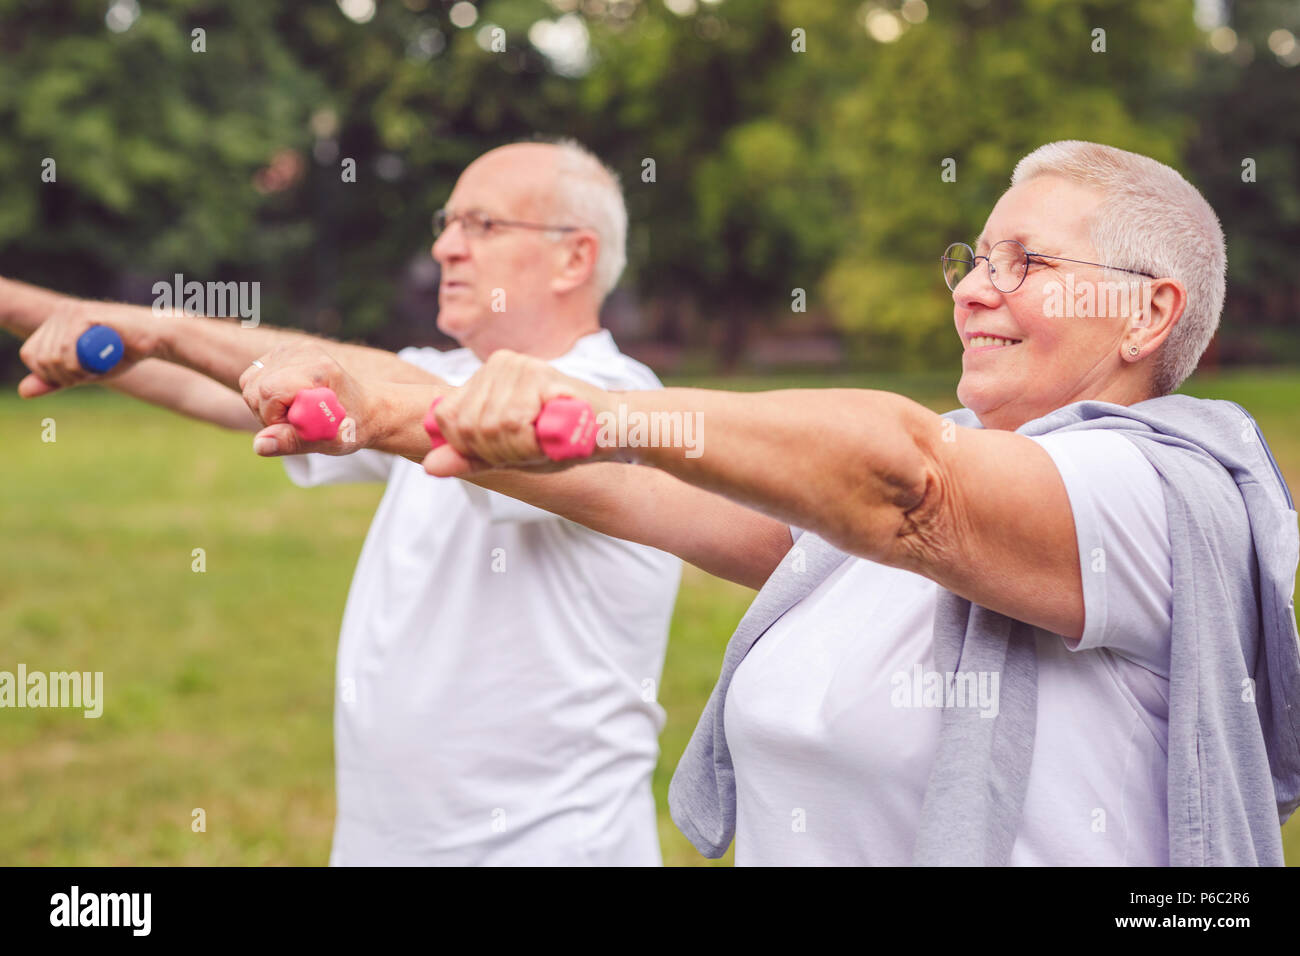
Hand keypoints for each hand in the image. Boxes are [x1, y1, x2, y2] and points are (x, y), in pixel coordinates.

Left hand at [17, 301, 156, 397]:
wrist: (157, 339)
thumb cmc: (125, 353)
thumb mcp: (85, 372)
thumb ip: (55, 380)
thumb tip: (23, 392)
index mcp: (56, 322)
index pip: (30, 354)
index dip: (50, 374)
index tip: (78, 376)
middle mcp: (60, 312)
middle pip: (39, 358)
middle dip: (64, 375)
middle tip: (92, 373)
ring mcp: (71, 312)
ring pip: (52, 357)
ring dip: (76, 372)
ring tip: (98, 367)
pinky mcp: (84, 316)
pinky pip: (67, 351)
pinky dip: (81, 366)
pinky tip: (99, 363)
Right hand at [238, 343, 374, 455]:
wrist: (367, 407)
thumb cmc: (352, 426)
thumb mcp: (330, 441)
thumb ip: (292, 442)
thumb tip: (259, 445)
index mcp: (318, 370)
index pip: (268, 392)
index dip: (275, 417)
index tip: (299, 426)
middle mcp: (303, 352)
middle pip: (255, 387)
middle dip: (268, 413)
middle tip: (298, 423)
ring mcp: (291, 348)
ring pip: (249, 382)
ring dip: (265, 405)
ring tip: (295, 413)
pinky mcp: (283, 351)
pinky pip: (253, 376)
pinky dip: (264, 396)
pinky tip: (289, 402)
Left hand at [422, 349, 614, 476]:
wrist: (613, 430)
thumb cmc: (562, 440)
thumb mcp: (509, 454)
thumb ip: (470, 457)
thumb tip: (429, 466)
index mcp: (484, 377)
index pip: (446, 419)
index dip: (471, 447)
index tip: (508, 450)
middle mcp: (498, 363)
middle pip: (467, 427)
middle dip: (499, 453)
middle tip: (533, 447)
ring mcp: (519, 365)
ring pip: (491, 429)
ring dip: (520, 450)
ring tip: (546, 439)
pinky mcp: (539, 373)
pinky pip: (514, 426)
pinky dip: (532, 444)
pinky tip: (554, 435)